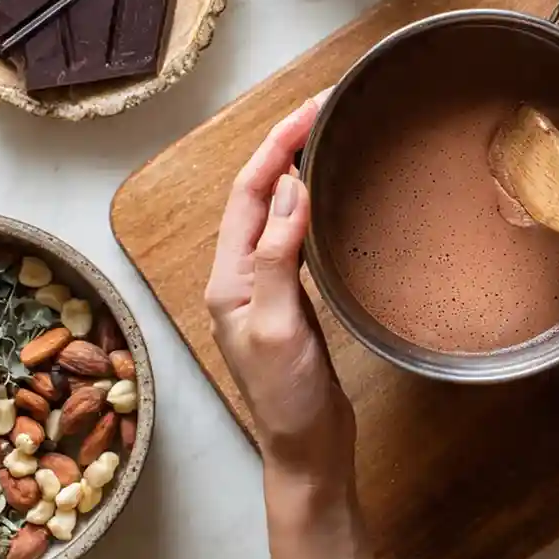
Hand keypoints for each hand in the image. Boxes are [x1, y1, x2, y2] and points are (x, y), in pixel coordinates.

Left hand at [206, 94, 354, 496]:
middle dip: (285, 146)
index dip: (276, 147)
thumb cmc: (287, 397)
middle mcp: (242, 273)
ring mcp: (267, 284)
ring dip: (296, 169)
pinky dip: (310, 202)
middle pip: (259, 194)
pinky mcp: (293, 296)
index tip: (309, 111)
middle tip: (324, 110)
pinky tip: (329, 193)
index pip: (250, 194)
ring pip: (277, 210)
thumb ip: (277, 257)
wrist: (307, 447)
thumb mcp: (277, 325)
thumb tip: (291, 187)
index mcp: (230, 276)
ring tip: (325, 136)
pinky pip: (295, 235)